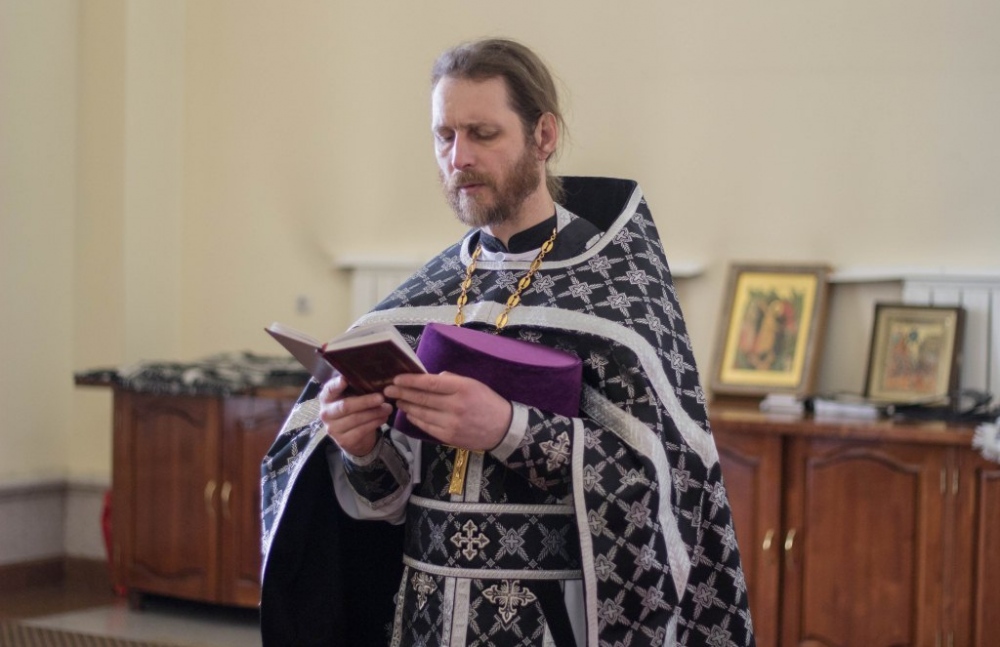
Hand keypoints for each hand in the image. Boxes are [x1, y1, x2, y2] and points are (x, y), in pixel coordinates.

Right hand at [319, 375, 392, 456]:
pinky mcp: (343, 441)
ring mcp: (333, 429)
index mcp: (326, 398)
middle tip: (381, 397)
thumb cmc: (354, 410)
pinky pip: (362, 430)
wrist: (353, 437)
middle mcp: (326, 413)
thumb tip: (374, 378)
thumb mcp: (352, 397)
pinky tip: (384, 417)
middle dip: (365, 401)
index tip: (345, 380)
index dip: (336, 385)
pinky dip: (375, 423)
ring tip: (388, 408)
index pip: (329, 390)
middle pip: (346, 406)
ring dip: (375, 413)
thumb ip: (356, 388)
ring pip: (356, 419)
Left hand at [384, 372, 511, 449]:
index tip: (397, 378)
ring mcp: (451, 423)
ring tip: (396, 400)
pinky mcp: (448, 437)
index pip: (429, 383)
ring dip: (406, 406)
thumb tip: (430, 378)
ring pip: (421, 413)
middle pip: (422, 398)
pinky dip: (415, 419)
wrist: (503, 428)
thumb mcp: (473, 384)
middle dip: (401, 393)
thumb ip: (451, 380)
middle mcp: (455, 406)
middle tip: (387, 389)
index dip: (410, 380)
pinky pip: (426, 426)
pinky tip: (409, 413)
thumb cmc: (487, 402)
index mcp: (462, 388)